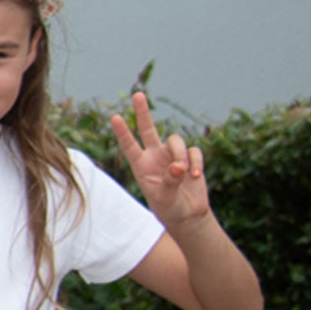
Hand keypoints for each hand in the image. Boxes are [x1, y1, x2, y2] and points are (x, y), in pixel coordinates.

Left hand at [108, 90, 213, 226]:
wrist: (188, 214)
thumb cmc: (169, 208)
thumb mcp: (165, 198)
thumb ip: (169, 181)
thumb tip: (178, 166)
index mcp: (141, 166)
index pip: (129, 146)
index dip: (123, 133)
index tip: (114, 118)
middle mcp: (154, 157)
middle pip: (148, 129)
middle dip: (143, 112)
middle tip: (137, 94)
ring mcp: (172, 156)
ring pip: (176, 141)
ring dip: (181, 155)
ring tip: (184, 174)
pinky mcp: (190, 158)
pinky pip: (194, 150)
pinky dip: (196, 161)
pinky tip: (195, 176)